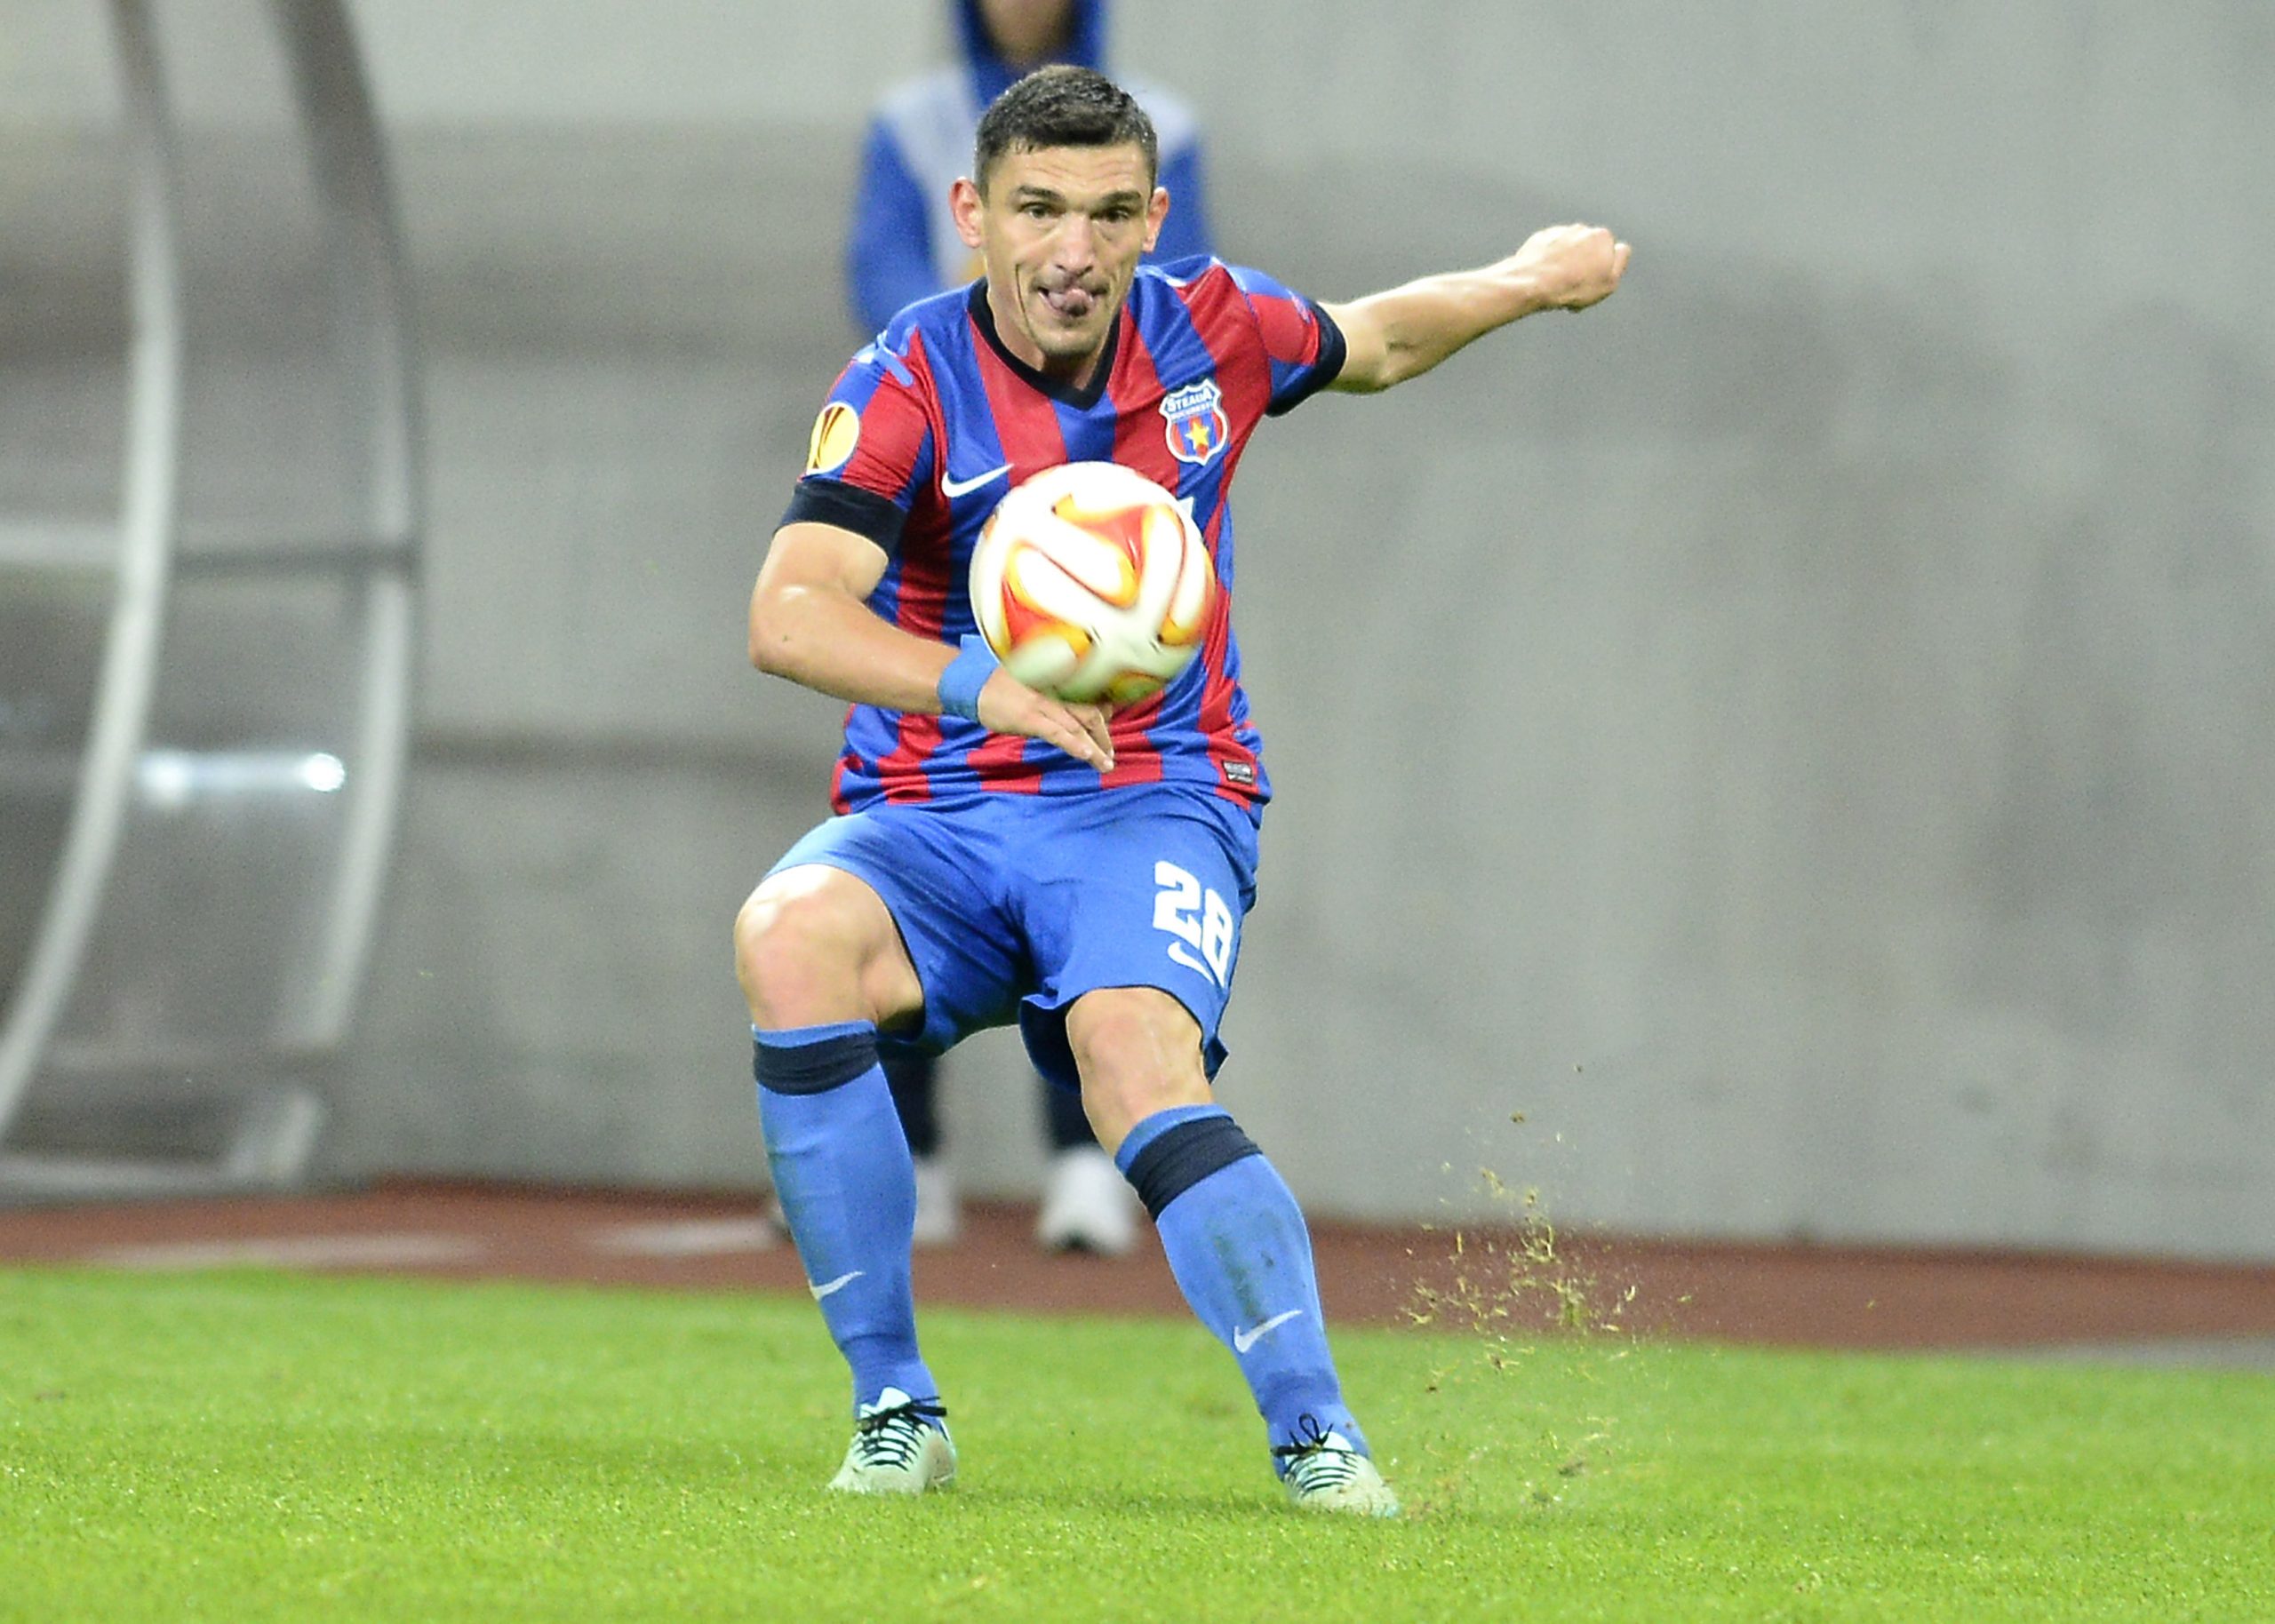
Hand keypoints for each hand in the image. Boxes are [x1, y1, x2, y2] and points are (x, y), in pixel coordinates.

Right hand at [976, 670, 1115, 770]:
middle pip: (1091, 713)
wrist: (972, 683)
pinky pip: (1058, 733)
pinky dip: (1075, 745)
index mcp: (1059, 679)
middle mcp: (1056, 688)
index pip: (1092, 696)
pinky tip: (1087, 755)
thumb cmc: (1000, 682)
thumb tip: (1070, 708)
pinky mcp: (1029, 717)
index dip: (1106, 712)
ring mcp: (1043, 703)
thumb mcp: (1032, 677)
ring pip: (1079, 726)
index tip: (1110, 726)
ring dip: (1096, 748)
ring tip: (1106, 764)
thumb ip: (1052, 689)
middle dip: (1103, 736)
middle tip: (1109, 754)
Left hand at [1513, 224, 1630, 312]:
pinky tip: (1543, 277)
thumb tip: (1621, 248)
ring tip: (1557, 285)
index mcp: (1603, 237)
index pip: (1611, 253)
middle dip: (1584, 265)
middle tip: (1574, 288)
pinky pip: (1549, 250)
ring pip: (1568, 249)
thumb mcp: (1609, 282)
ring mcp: (1560, 231)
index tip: (1593, 284)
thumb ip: (1620, 261)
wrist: (1533, 283)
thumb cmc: (1573, 286)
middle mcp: (1582, 229)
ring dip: (1565, 263)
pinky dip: (1549, 261)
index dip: (1604, 270)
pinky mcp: (1540, 238)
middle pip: (1588, 250)